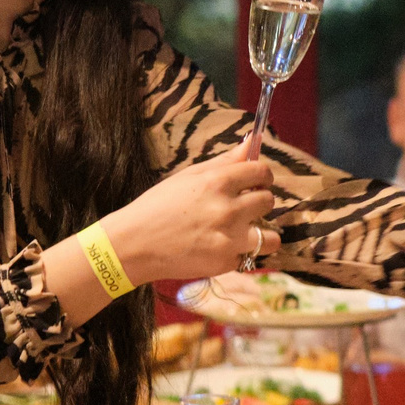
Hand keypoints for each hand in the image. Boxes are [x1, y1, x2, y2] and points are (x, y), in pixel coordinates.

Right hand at [104, 150, 277, 283]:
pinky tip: (218, 249)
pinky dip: (237, 254)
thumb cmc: (158, 206)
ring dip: (261, 234)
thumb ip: (224, 162)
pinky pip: (248, 257)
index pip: (261, 172)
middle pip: (269, 201)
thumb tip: (252, 142)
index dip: (262, 177)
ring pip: (271, 237)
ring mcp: (229, 238)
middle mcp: (228, 209)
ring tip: (243, 233)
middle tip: (242, 208)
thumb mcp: (188, 177)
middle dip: (259, 203)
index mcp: (217, 182)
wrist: (134, 244)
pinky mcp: (225, 262)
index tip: (257, 182)